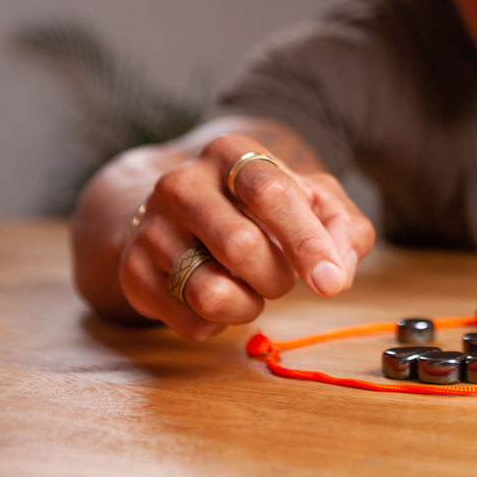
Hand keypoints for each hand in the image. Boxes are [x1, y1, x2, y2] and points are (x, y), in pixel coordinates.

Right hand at [119, 134, 375, 339]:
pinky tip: (218, 295)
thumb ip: (343, 227)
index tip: (329, 282)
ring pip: (211, 293)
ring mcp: (151, 227)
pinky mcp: (132, 271)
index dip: (305, 242)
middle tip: (282, 278)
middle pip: (241, 246)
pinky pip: (191, 322)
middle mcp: (182, 183)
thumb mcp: (311, 200)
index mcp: (232, 153)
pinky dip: (220, 323)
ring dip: (249, 305)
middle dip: (277, 277)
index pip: (271, 194)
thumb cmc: (261, 208)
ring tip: (250, 288)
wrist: (180, 213)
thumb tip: (336, 273)